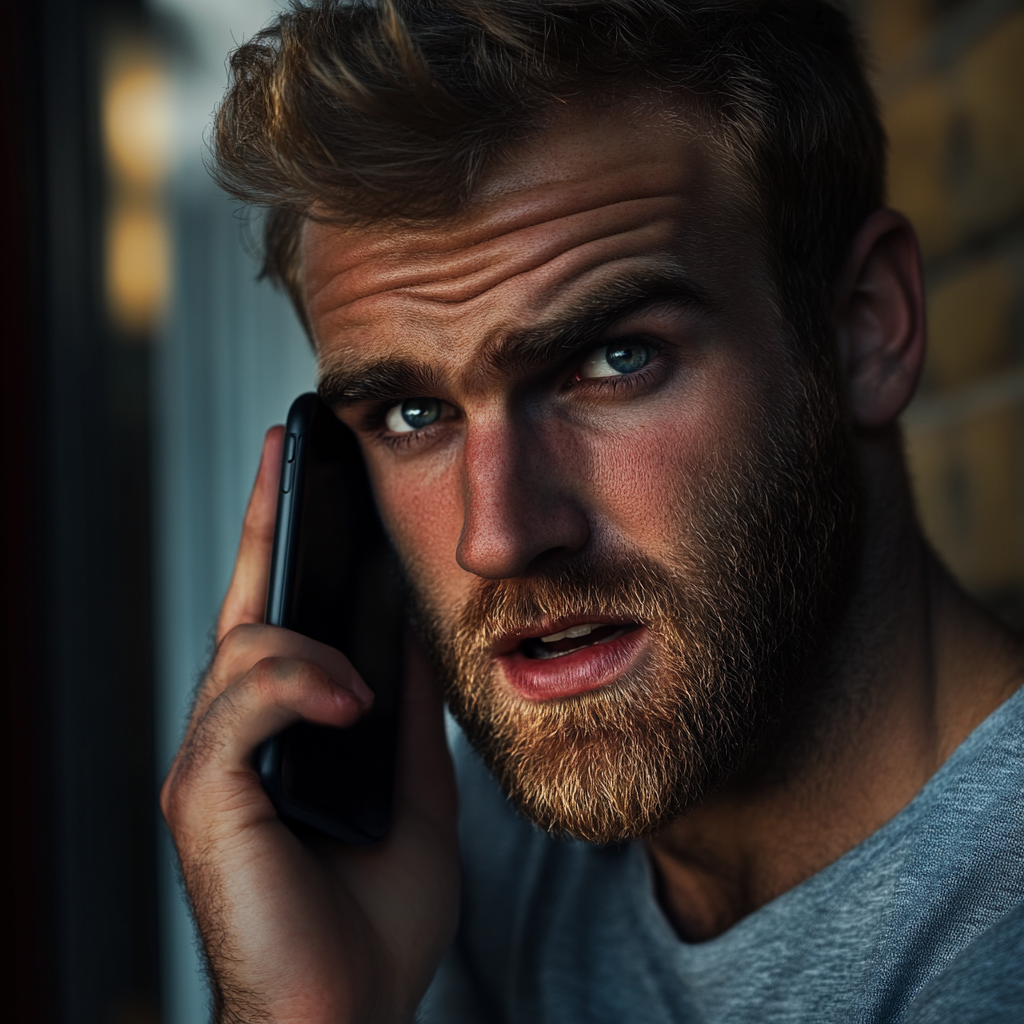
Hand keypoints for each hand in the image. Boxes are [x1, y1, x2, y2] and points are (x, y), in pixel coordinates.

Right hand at [161, 427, 458, 1023]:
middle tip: (290, 446)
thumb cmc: (373, 915)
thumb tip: (412, 632)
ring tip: (362, 683)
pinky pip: (241, 708)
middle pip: (246, 605)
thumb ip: (404, 711)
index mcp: (283, 731)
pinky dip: (298, 688)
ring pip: (241, 648)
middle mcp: (236, 737)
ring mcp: (213, 766)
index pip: (280, 614)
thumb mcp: (412, 786)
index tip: (306, 468)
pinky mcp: (204, 800)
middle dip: (263, 522)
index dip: (284, 539)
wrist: (351, 1014)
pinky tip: (347, 702)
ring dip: (306, 640)